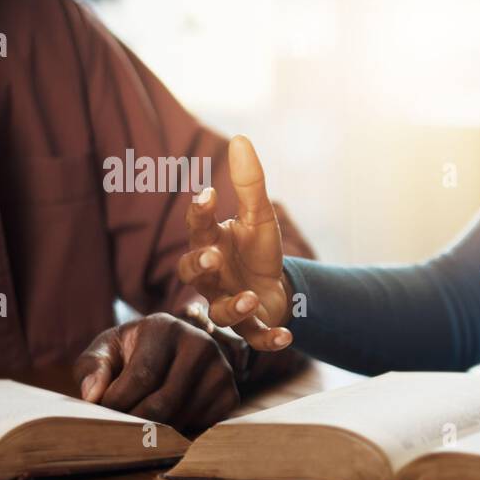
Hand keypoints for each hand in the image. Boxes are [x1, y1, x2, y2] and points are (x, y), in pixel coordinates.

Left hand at [73, 313, 239, 431]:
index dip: (118, 403)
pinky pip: (200, 428)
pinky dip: (179, 433)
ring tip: (140, 422)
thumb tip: (93, 395)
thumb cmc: (130, 354)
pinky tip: (167, 420)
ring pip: (181, 419)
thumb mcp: (106, 352)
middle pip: (163, 403)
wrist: (171, 354)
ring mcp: (221, 370)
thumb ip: (92, 368)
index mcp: (165, 327)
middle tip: (118, 429)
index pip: (142, 376)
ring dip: (154, 431)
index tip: (103, 414)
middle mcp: (201, 344)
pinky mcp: (231, 395)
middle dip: (135, 422)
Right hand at [176, 135, 291, 350]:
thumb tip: (241, 138)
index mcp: (211, 244)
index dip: (199, 212)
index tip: (208, 193)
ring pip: (219, 311)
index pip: (197, 227)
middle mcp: (213, 277)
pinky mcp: (251, 327)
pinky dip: (269, 341)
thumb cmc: (257, 250)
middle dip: (200, 265)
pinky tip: (287, 337)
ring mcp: (229, 303)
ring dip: (234, 307)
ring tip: (251, 298)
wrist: (275, 288)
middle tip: (213, 256)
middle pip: (192, 273)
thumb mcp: (260, 216)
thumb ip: (250, 184)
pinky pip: (255, 339)